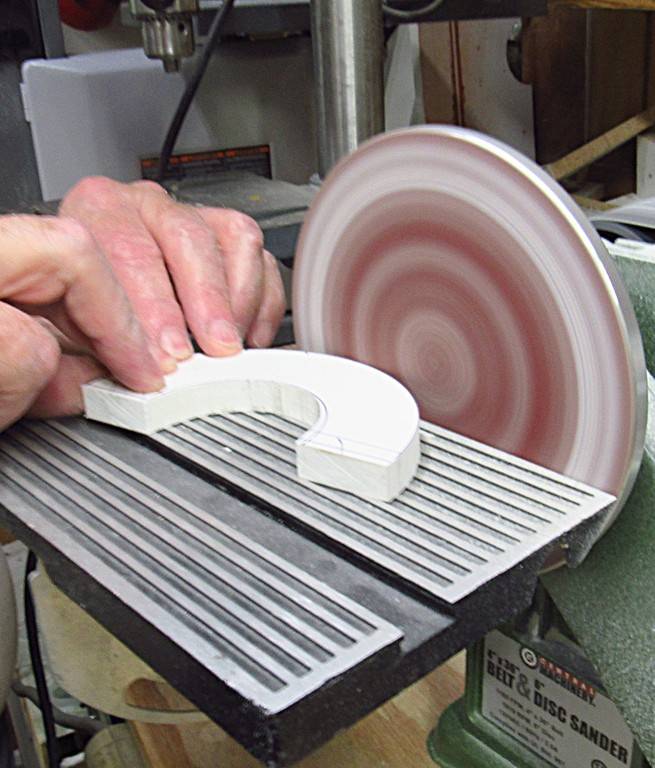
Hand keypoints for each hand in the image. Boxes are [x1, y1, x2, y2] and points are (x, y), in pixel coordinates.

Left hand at [0, 178, 284, 430]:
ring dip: (236, 302)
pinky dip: (263, 302)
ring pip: (234, 240)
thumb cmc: (77, 298)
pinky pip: (261, 259)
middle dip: (198, 304)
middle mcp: (147, 205)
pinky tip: (249, 335)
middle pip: (187, 239)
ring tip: (229, 345)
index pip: (128, 251)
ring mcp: (194, 216)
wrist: (88, 284)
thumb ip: (79, 343)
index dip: (147, 312)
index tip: (159, 359)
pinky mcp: (230, 238)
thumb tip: (105, 379)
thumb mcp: (59, 317)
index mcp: (98, 209)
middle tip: (202, 352)